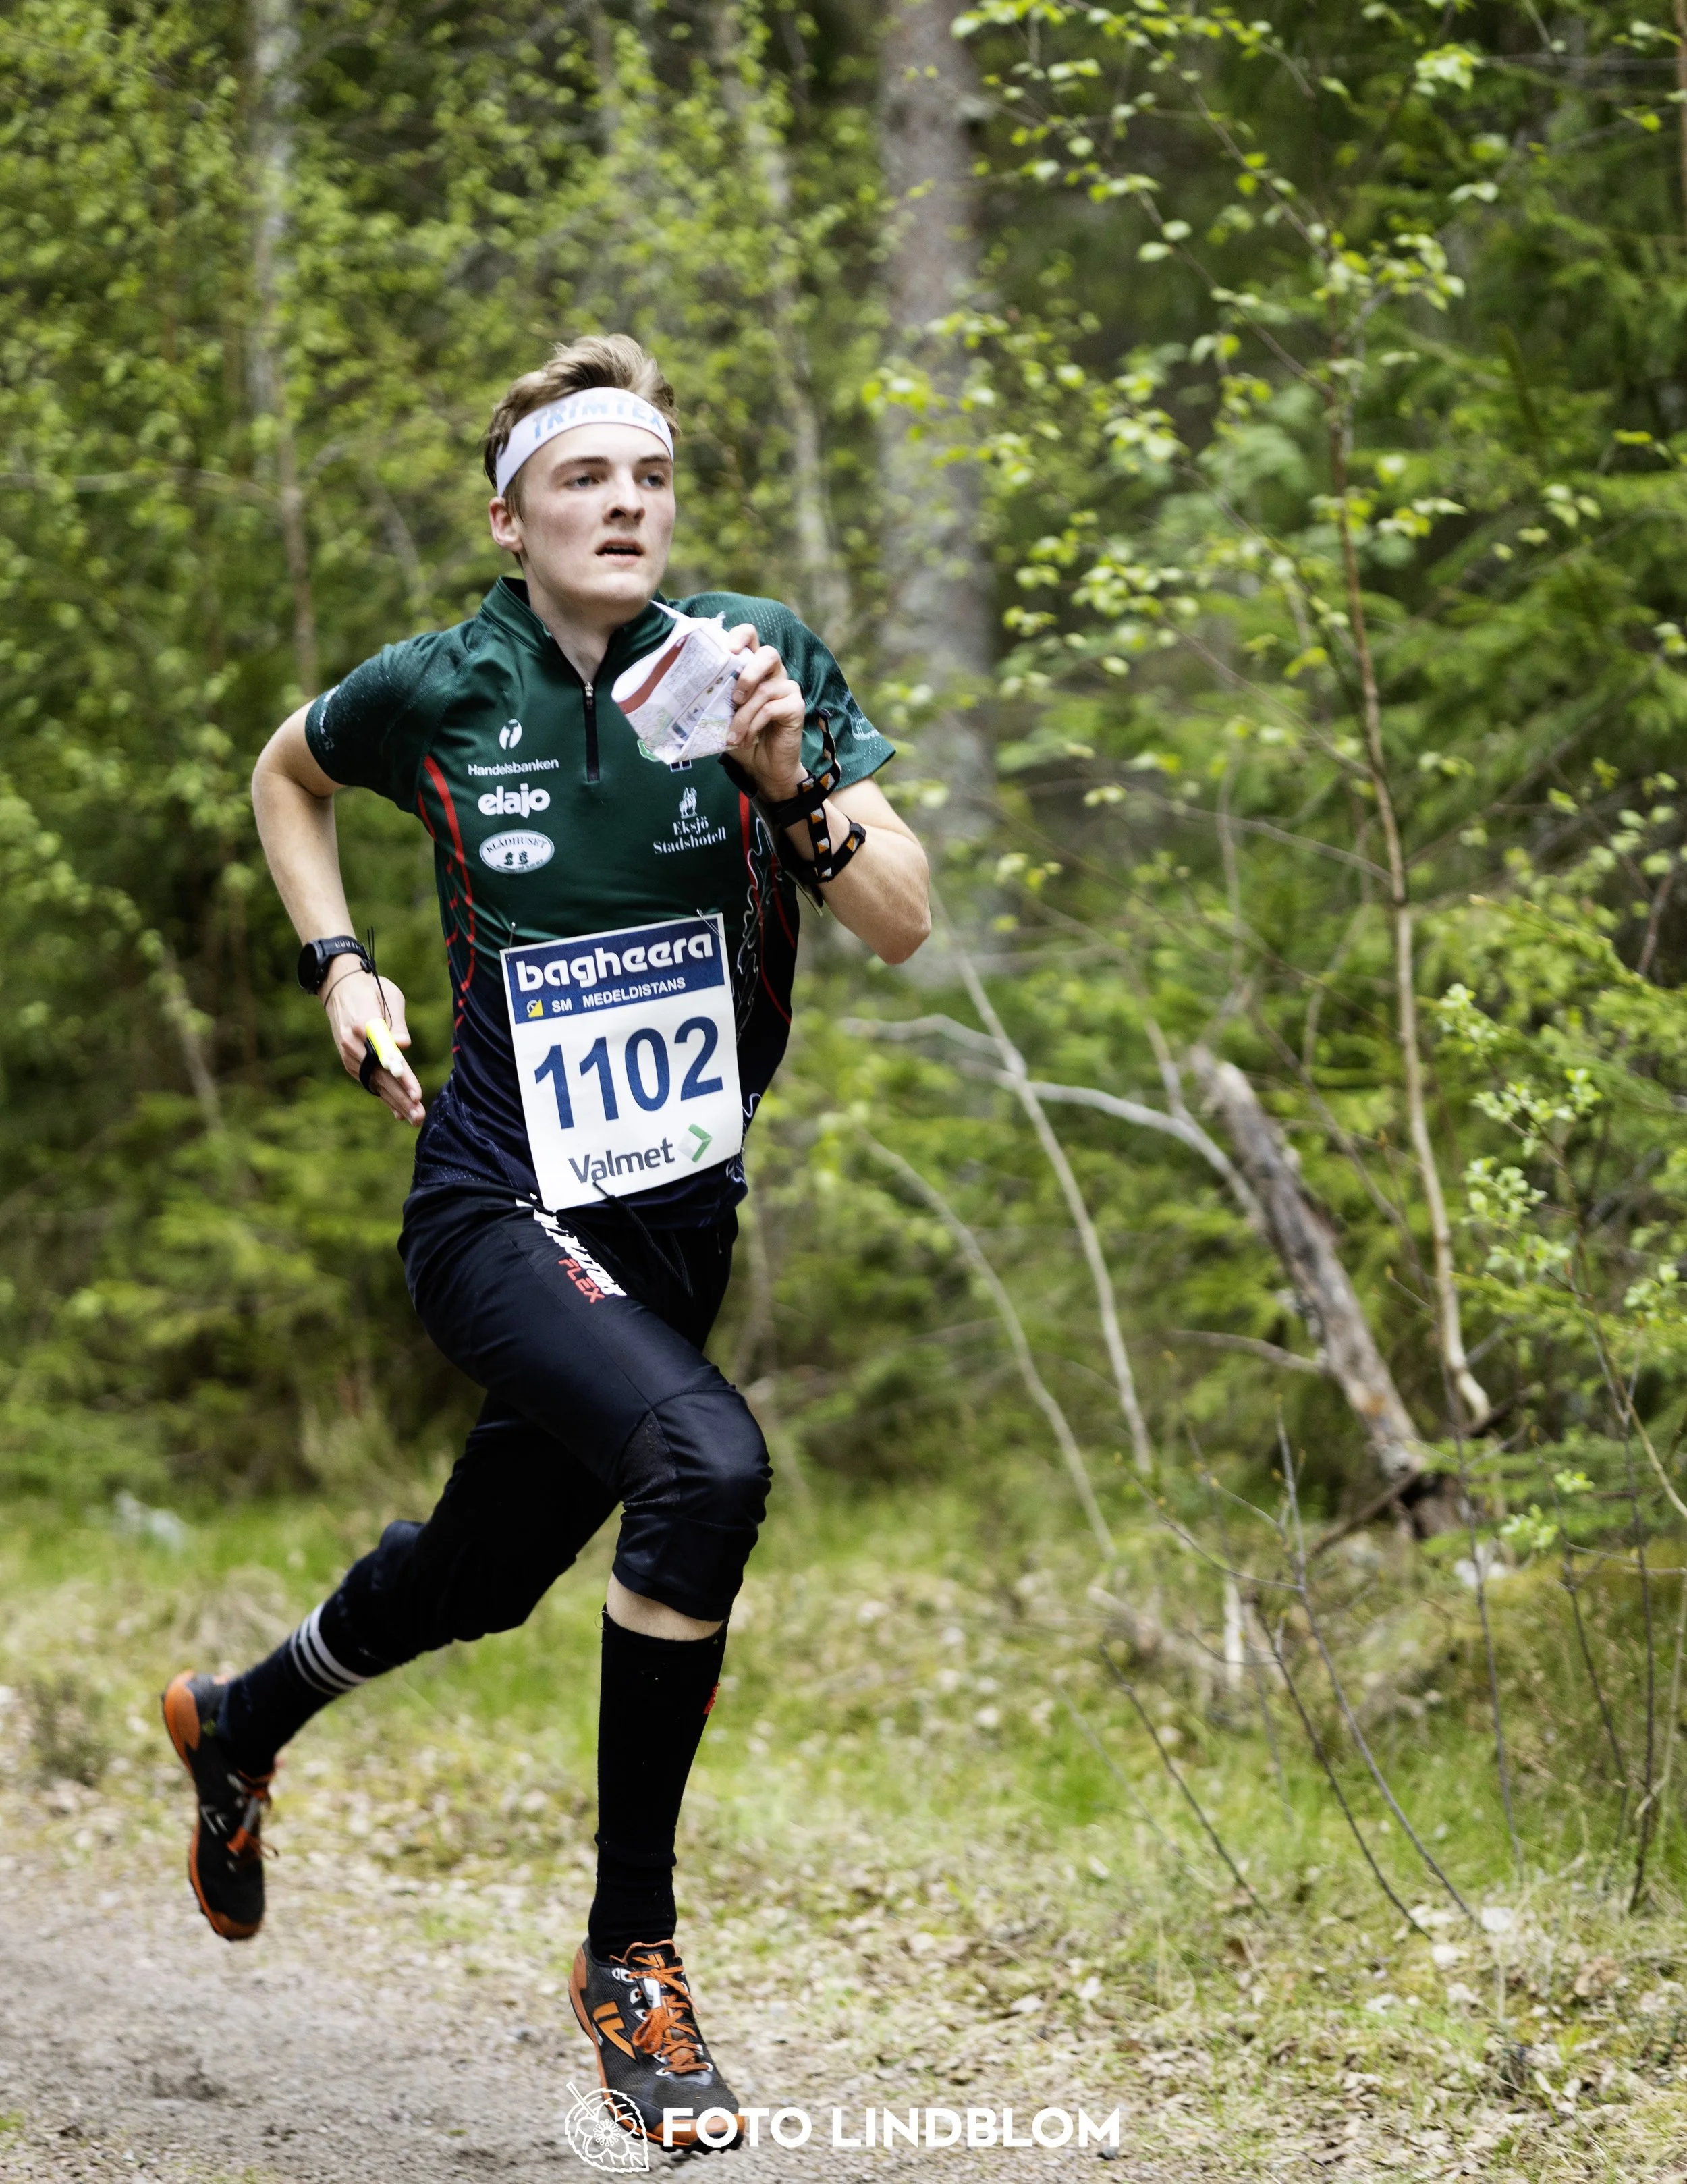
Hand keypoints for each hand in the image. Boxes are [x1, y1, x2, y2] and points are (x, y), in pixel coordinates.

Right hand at [321, 963, 425, 1125]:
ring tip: (414, 1119)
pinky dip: (384, 1097)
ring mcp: (348, 1055)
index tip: (416, 1093)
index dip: (402, 1077)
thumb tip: (404, 1045)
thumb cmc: (371, 989)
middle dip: (401, 1098)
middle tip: (420, 1116)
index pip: (386, 1057)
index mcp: (363, 1025)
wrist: (338, 987)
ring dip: (395, 1102)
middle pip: (380, 1076)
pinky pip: (369, 1082)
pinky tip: (398, 1112)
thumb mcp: (389, 996)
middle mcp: (352, 1044)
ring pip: (375, 1083)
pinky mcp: (349, 1062)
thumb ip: (397, 1023)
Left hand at [722, 624, 805, 799]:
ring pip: (765, 689)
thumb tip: (690, 689)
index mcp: (755, 667)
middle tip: (734, 696)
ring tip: (732, 734)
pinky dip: (754, 725)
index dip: (741, 635)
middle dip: (748, 673)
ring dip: (744, 715)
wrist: (764, 766)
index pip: (752, 637)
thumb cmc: (742, 736)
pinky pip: (772, 709)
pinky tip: (746, 739)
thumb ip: (717, 697)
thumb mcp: (724, 714)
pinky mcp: (796, 707)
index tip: (728, 649)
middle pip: (769, 654)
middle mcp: (774, 673)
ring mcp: (788, 688)